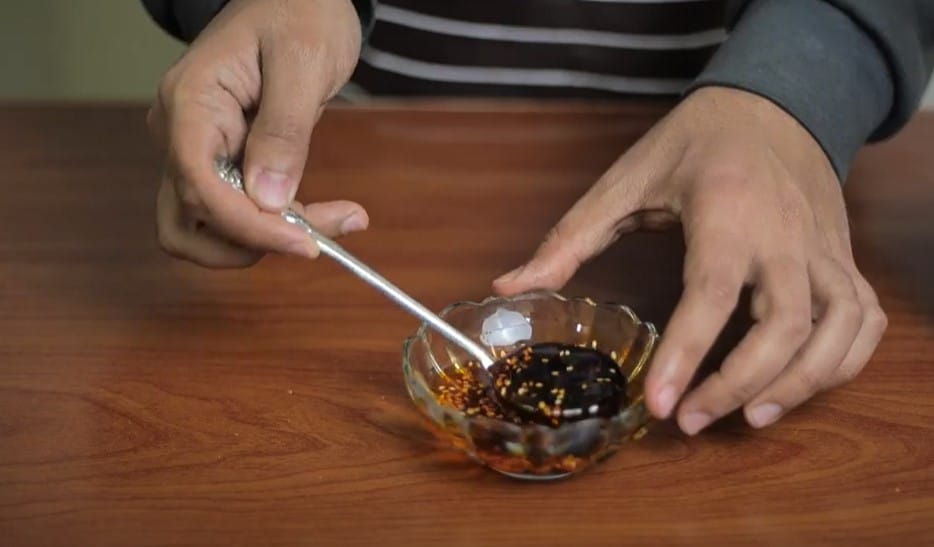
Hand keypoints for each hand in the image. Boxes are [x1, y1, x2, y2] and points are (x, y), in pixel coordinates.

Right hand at [149, 0, 367, 266]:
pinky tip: (327, 214)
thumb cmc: (299, 13)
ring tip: (329, 221)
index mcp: (189, 103)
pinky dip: (276, 227)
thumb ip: (283, 130)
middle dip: (254, 241)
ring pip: (208, 229)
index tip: (305, 244)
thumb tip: (266, 199)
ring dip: (263, 242)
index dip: (248, 226)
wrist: (298, 0)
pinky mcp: (223, 164)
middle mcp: (180, 133)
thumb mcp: (302, 63)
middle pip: (192, 221)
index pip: (199, 186)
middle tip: (320, 236)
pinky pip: (238, 214)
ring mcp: (197, 151)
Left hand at [493, 87, 886, 433]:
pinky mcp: (844, 258)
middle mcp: (786, 234)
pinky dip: (842, 362)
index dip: (688, 353)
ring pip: (837, 330)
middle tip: (689, 421)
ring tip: (749, 418)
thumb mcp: (626, 181)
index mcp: (726, 211)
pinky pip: (863, 321)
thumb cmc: (694, 143)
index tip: (659, 405)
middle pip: (785, 325)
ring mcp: (825, 248)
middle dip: (739, 384)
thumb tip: (507, 286)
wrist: (772, 104)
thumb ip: (569, 238)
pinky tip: (799, 384)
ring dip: (800, 384)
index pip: (713, 292)